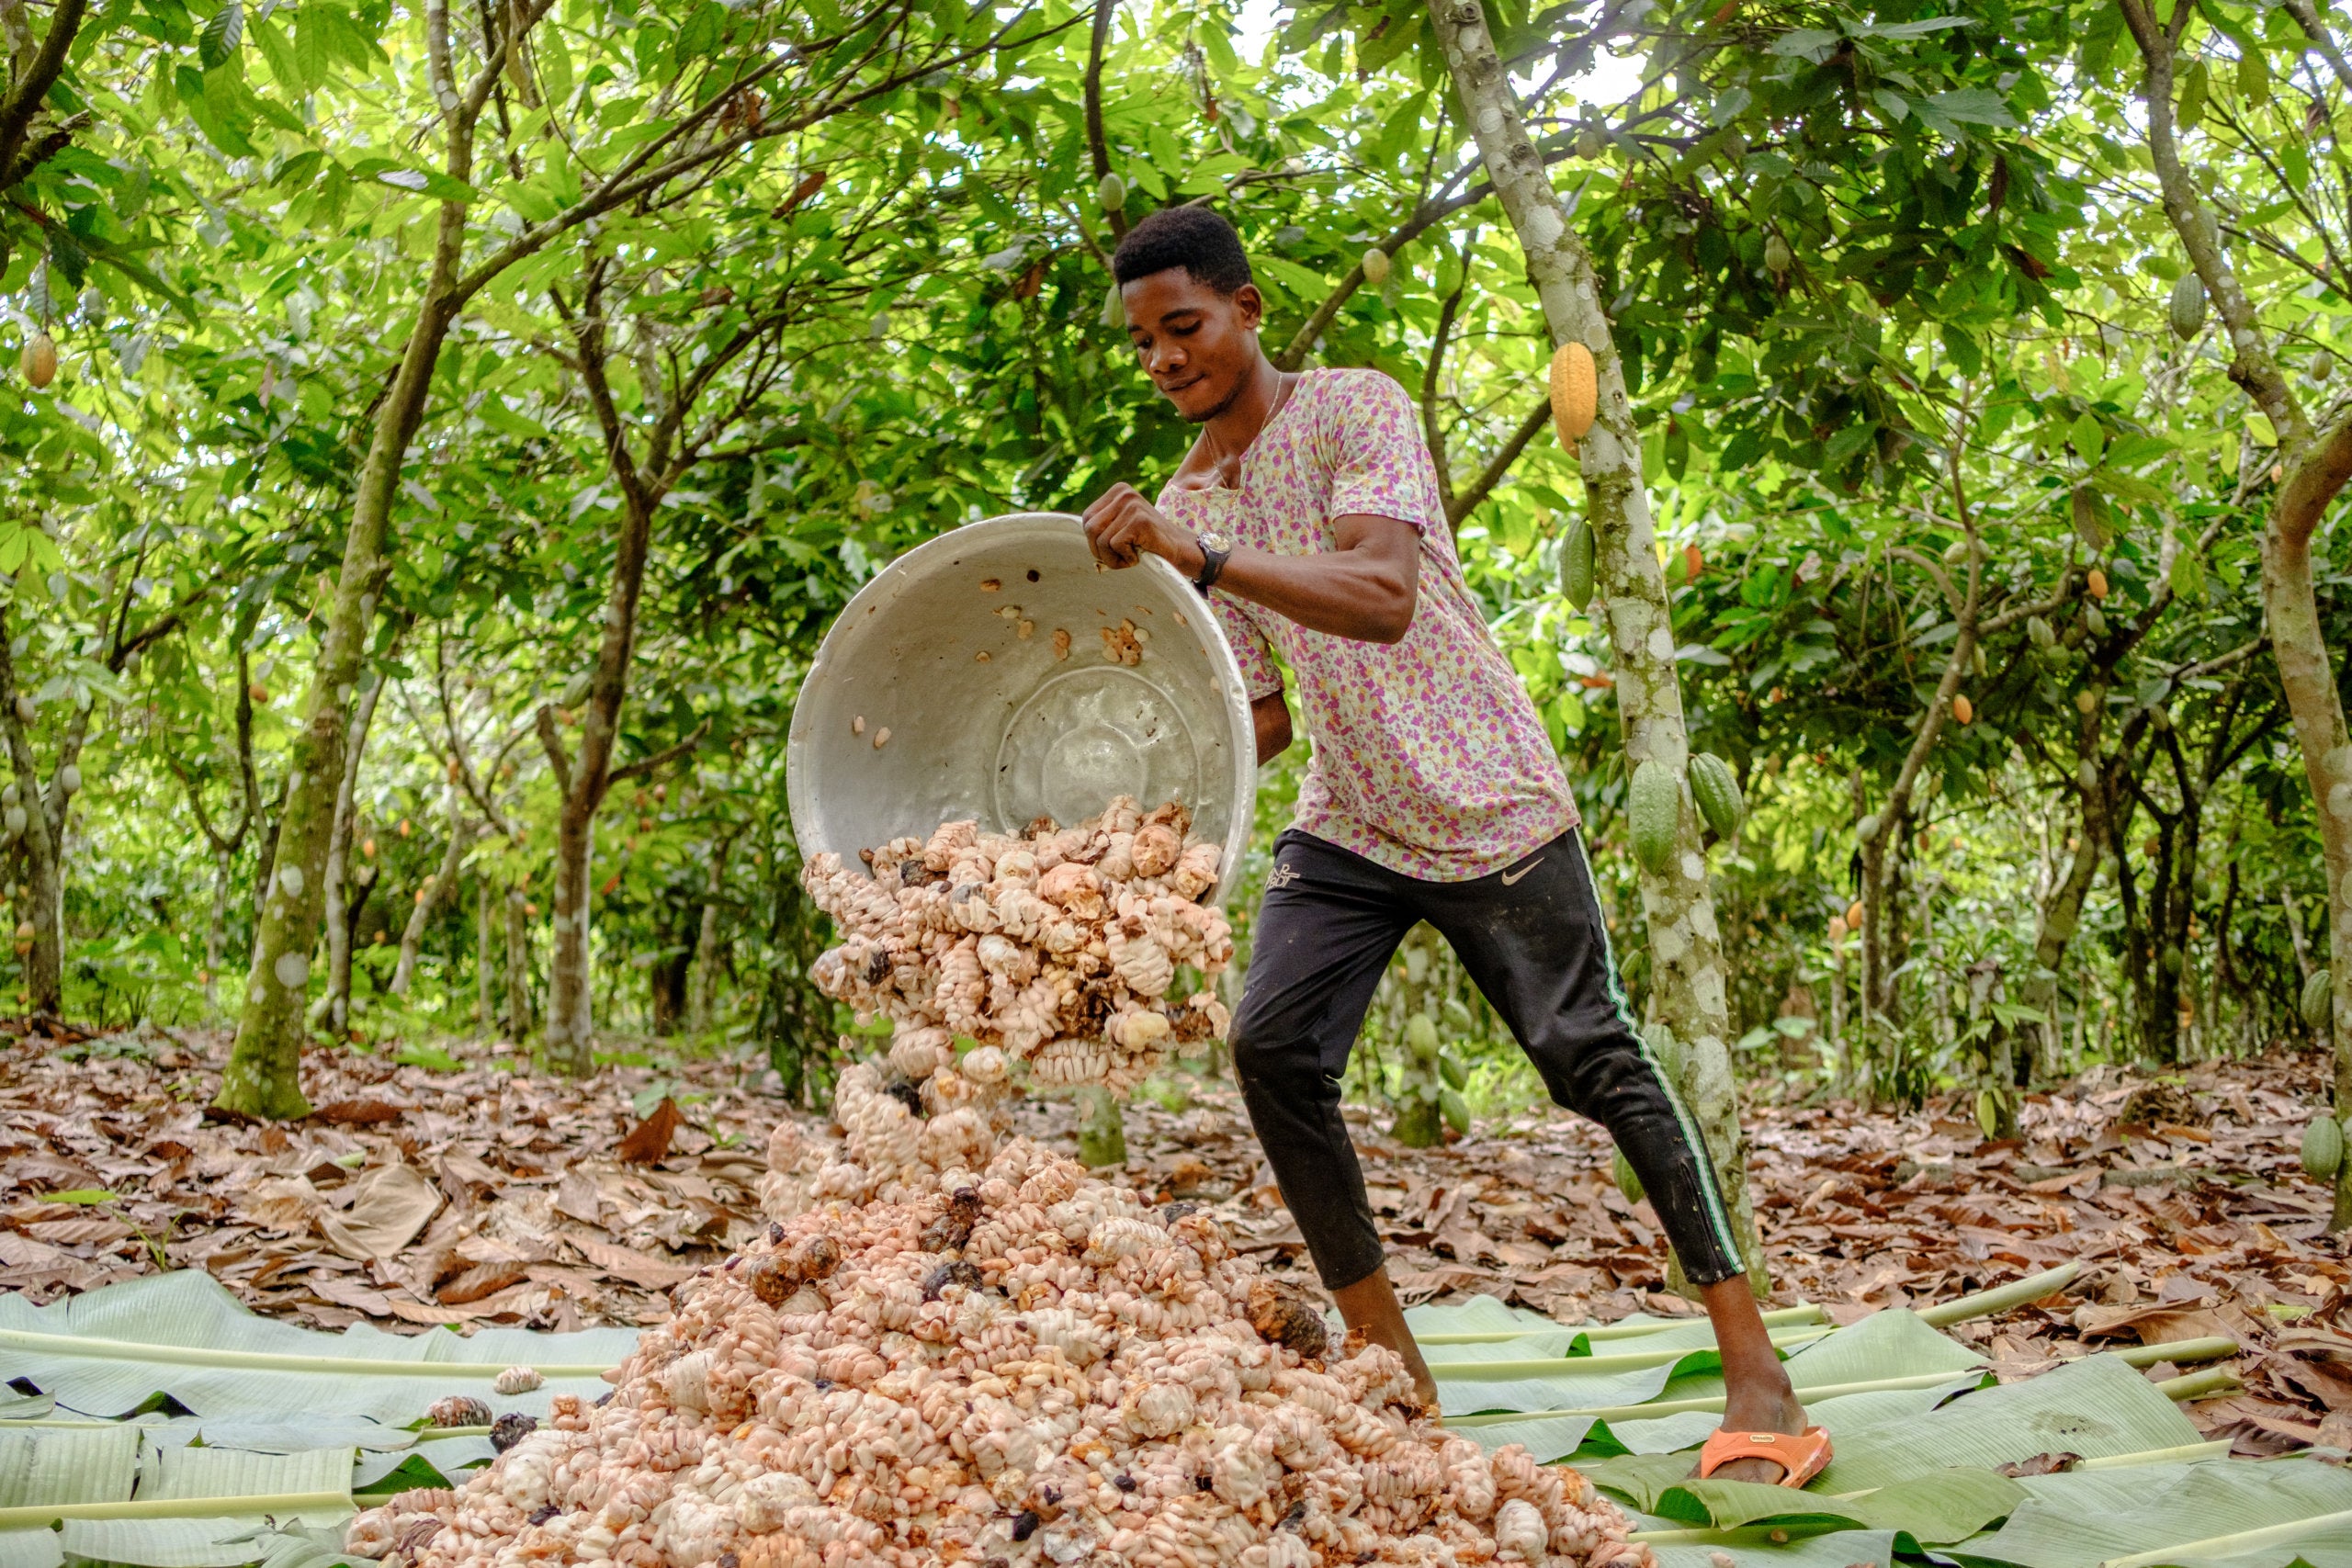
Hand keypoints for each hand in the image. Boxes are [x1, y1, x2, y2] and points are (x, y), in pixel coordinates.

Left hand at [1082, 483, 1203, 574]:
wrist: (1181, 551)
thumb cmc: (1149, 544)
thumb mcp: (1122, 528)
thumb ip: (1101, 526)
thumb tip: (1065, 534)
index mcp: (1118, 491)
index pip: (1087, 519)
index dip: (1094, 541)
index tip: (1113, 549)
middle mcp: (1124, 494)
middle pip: (1089, 528)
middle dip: (1100, 551)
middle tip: (1120, 557)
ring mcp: (1132, 506)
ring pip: (1101, 541)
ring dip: (1113, 558)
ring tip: (1132, 556)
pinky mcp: (1139, 521)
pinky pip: (1114, 546)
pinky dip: (1125, 559)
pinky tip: (1140, 555)